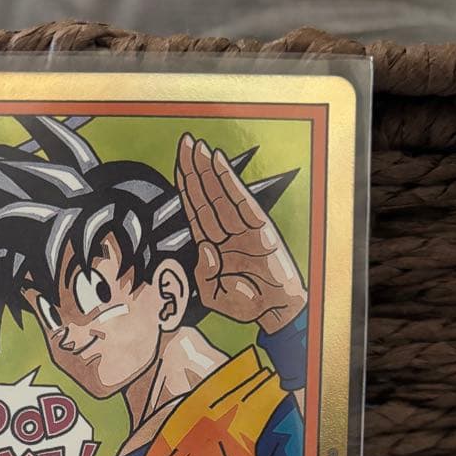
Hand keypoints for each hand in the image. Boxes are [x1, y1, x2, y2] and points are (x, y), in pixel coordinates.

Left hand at [175, 133, 306, 332]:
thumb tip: (205, 246)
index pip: (196, 210)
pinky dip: (230, 181)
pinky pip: (241, 201)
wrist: (275, 312)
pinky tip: (220, 163)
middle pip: (206, 195)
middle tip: (185, 142)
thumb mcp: (213, 295)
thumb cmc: (245, 304)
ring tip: (198, 147)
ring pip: (220, 193)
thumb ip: (204, 273)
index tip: (180, 162)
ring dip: (209, 169)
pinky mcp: (260, 229)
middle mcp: (226, 232)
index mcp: (212, 246)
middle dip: (195, 169)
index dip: (187, 186)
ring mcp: (243, 229)